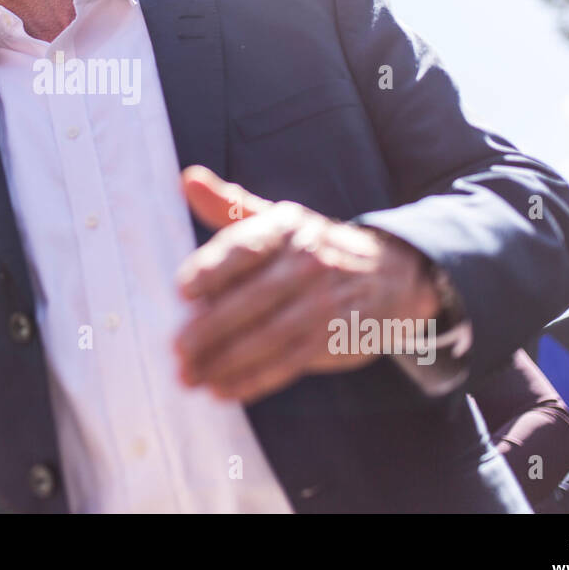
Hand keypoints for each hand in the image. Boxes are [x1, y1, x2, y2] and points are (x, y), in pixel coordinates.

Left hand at [172, 166, 438, 402]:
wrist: (392, 273)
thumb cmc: (315, 246)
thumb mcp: (280, 219)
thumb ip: (229, 205)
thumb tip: (187, 179)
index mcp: (287, 228)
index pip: (246, 247)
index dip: (212, 269)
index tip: (181, 291)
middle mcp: (307, 262)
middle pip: (252, 298)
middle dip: (211, 327)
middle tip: (177, 347)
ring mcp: (323, 302)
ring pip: (267, 336)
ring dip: (225, 360)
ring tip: (189, 376)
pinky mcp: (333, 338)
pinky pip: (287, 363)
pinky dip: (253, 380)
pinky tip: (222, 390)